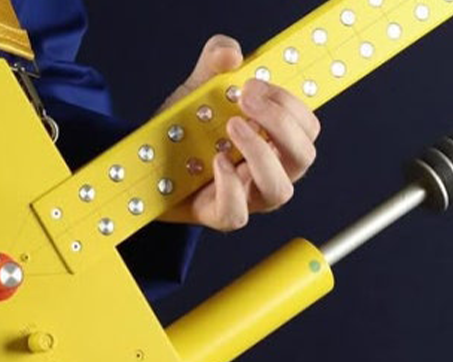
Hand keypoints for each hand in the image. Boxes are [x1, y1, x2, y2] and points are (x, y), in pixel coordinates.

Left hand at [158, 35, 321, 231]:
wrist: (146, 164)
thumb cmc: (185, 131)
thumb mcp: (199, 88)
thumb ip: (215, 61)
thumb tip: (232, 55)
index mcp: (275, 141)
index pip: (306, 126)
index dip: (289, 103)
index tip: (254, 83)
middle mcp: (269, 170)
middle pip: (303, 155)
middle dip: (280, 123)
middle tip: (245, 101)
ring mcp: (247, 197)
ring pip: (280, 189)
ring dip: (260, 154)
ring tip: (231, 127)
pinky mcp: (219, 215)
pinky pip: (237, 214)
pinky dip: (229, 186)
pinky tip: (216, 161)